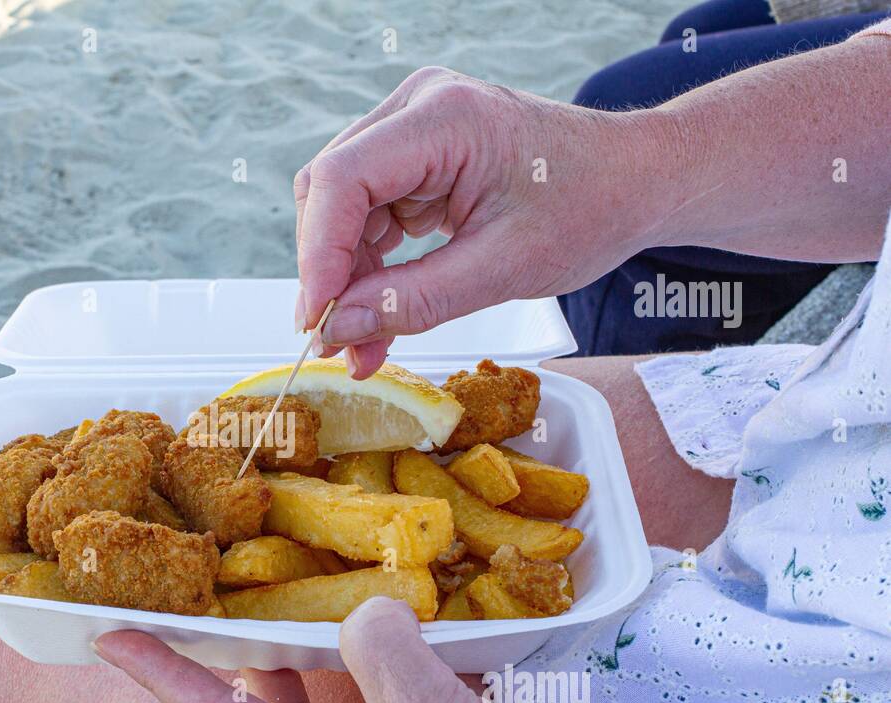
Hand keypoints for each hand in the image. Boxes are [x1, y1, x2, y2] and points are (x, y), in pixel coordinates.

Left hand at [94, 596, 591, 702]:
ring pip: (342, 697)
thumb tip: (369, 612)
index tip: (110, 632)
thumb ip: (386, 657)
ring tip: (325, 585)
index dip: (160, 672)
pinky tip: (434, 626)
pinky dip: (411, 663)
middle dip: (255, 641)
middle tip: (234, 585)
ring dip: (335, 642)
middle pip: (276, 700)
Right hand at [293, 67, 671, 376]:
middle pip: (331, 190)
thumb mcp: (503, 269)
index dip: (318, 254)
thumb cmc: (590, 208)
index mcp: (445, 117)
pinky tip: (376, 315)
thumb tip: (338, 330)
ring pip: (342, 208)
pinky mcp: (415, 157)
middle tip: (334, 343)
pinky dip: (367, 268)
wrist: (634, 181)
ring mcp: (412, 129)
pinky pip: (367, 213)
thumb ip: (414, 301)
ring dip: (345, 277)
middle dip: (328, 272)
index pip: (343, 178)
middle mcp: (417, 109)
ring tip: (359, 344)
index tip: (317, 320)